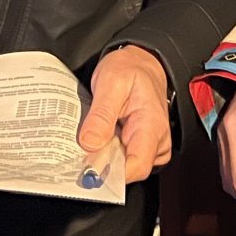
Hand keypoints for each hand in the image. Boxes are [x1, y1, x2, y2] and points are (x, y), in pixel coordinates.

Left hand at [79, 46, 173, 183]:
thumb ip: (101, 114)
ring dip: (103, 158)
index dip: (112, 173)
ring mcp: (150, 145)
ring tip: (89, 137)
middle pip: (129, 170)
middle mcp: (156, 141)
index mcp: (151, 126)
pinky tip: (97, 139)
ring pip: (124, 166)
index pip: (138, 166)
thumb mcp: (111, 82)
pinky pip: (123, 158)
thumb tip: (90, 144)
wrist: (140, 62)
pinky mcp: (140, 145)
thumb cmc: (130, 69)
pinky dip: (107, 152)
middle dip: (102, 165)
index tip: (88, 167)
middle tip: (80, 150)